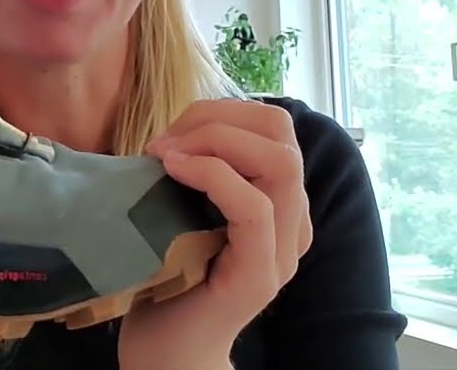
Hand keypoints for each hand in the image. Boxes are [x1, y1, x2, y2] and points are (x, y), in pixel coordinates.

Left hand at [118, 99, 312, 369]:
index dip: (221, 111)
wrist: (166, 354)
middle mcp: (291, 222)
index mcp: (277, 202)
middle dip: (218, 117)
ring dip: (214, 141)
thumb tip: (172, 129)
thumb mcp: (179, 211)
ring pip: (279, 162)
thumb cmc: (165, 280)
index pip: (273, 125)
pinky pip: (254, 207)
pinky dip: (212, 175)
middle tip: (166, 142)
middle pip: (283, 131)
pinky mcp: (259, 275)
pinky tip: (173, 171)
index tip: (170, 134)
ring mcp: (280, 250)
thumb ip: (194, 174)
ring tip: (165, 155)